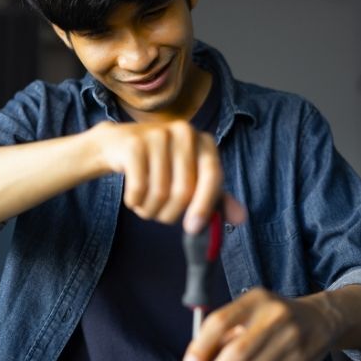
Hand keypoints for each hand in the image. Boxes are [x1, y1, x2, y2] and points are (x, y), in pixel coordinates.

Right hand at [92, 120, 244, 231]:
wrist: (118, 146)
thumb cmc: (161, 166)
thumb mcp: (191, 177)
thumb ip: (215, 197)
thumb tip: (242, 218)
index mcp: (204, 141)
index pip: (213, 175)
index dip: (204, 205)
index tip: (193, 228)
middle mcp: (184, 132)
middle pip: (184, 190)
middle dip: (170, 214)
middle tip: (160, 216)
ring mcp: (158, 135)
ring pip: (159, 192)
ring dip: (150, 211)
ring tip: (145, 206)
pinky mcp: (134, 144)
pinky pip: (138, 188)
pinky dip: (135, 202)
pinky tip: (133, 197)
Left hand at [182, 288, 340, 360]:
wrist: (320, 319)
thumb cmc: (276, 317)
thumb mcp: (252, 313)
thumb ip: (226, 334)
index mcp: (253, 300)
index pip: (222, 321)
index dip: (203, 345)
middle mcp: (272, 317)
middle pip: (238, 350)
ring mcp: (288, 338)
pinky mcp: (299, 359)